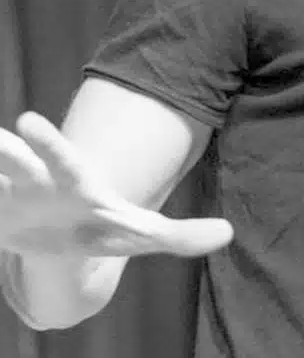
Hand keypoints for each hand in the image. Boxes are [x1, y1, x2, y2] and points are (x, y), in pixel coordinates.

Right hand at [0, 111, 232, 258]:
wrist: (64, 238)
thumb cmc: (104, 228)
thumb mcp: (139, 234)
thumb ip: (181, 235)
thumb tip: (228, 234)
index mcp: (76, 183)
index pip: (64, 160)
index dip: (48, 143)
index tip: (28, 120)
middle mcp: (42, 181)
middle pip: (24, 162)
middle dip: (12, 148)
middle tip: (3, 127)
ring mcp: (15, 195)